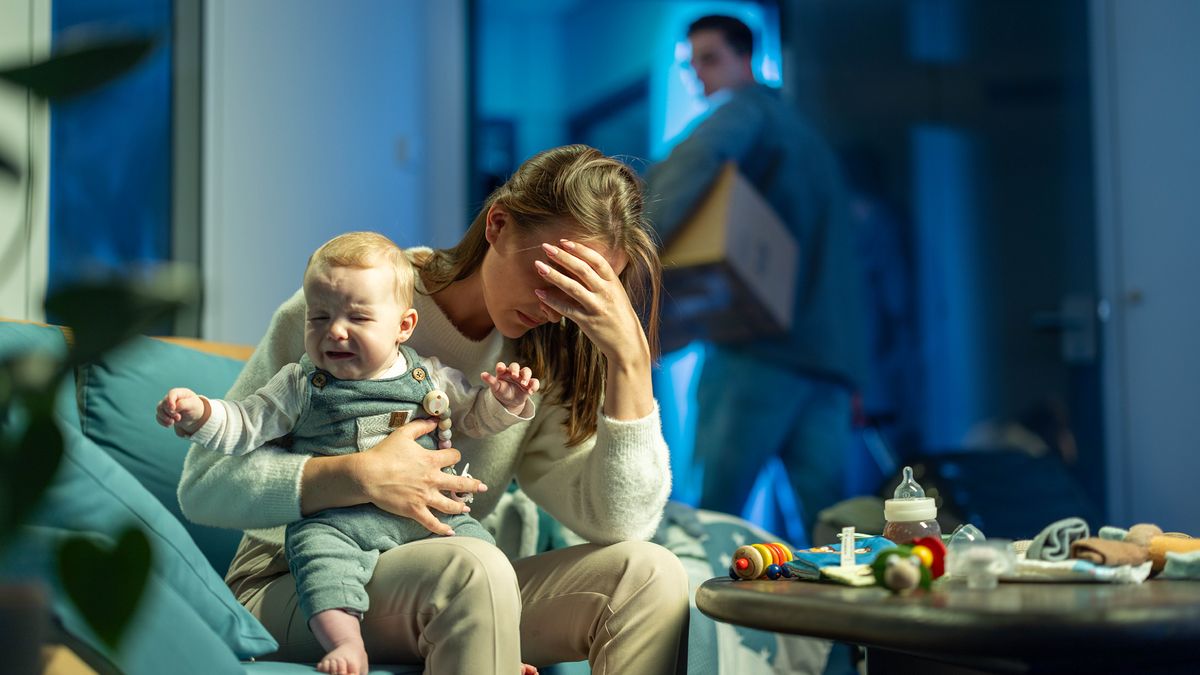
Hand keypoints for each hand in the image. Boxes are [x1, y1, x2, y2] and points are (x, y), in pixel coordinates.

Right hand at [156, 387, 205, 433]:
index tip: (173, 409)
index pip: (172, 393)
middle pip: (164, 403)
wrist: (194, 416)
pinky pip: (158, 416)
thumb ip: (183, 404)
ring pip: (159, 409)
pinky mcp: (164, 413)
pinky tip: (169, 425)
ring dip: (164, 417)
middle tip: (179, 418)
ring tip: (173, 422)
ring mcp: (166, 405)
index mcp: (180, 393)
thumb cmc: (195, 407)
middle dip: (170, 412)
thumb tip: (172, 408)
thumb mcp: (193, 405)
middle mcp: (171, 397)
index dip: (170, 401)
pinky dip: (162, 422)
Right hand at [358, 418, 488, 535]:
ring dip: (460, 506)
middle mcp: (432, 479)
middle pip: (459, 483)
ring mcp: (424, 497)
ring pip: (449, 504)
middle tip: (482, 487)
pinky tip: (450, 531)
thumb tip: (434, 420)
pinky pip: (432, 522)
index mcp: (431, 461)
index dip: (454, 456)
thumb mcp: (403, 434)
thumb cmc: (384, 453)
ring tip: (467, 507)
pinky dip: (442, 528)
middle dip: (473, 485)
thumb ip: (420, 426)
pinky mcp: (414, 510)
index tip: (453, 457)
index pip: (453, 457)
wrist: (367, 475)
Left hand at [481, 361, 539, 410]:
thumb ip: (490, 380)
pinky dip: (533, 386)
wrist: (510, 401)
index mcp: (503, 372)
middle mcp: (513, 372)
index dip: (501, 366)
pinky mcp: (529, 385)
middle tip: (514, 376)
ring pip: (527, 371)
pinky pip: (534, 382)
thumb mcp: (495, 387)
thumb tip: (482, 374)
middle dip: (515, 370)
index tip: (500, 369)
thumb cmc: (502, 391)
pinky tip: (530, 392)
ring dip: (526, 376)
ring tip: (523, 384)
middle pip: (515, 366)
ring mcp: (522, 378)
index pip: (501, 365)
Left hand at [532, 239, 649, 368]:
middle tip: (545, 247)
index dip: (580, 249)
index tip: (563, 241)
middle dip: (562, 256)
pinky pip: (566, 309)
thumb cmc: (619, 316)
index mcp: (613, 283)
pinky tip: (539, 293)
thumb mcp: (616, 294)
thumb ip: (602, 280)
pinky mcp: (588, 322)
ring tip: (538, 265)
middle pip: (582, 270)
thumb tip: (583, 263)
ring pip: (572, 287)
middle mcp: (606, 293)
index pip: (597, 260)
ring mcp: (597, 307)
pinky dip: (552, 300)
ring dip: (553, 275)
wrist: (628, 344)